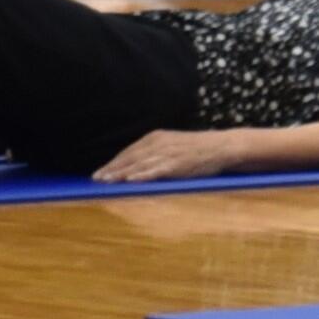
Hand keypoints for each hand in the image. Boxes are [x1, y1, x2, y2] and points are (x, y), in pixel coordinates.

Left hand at [96, 129, 248, 182]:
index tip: (98, 173)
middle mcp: (159, 143)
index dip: (113, 163)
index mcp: (156, 137)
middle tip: (95, 179)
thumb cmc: (196, 150)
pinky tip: (130, 181)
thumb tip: (134, 165)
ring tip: (106, 181)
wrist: (223, 146)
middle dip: (112, 169)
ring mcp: (168, 153)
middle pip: (130, 158)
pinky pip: (156, 171)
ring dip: (121, 174)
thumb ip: (154, 152)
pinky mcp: (178, 164)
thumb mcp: (172, 145)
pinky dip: (142, 175)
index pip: (129, 152)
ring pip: (139, 165)